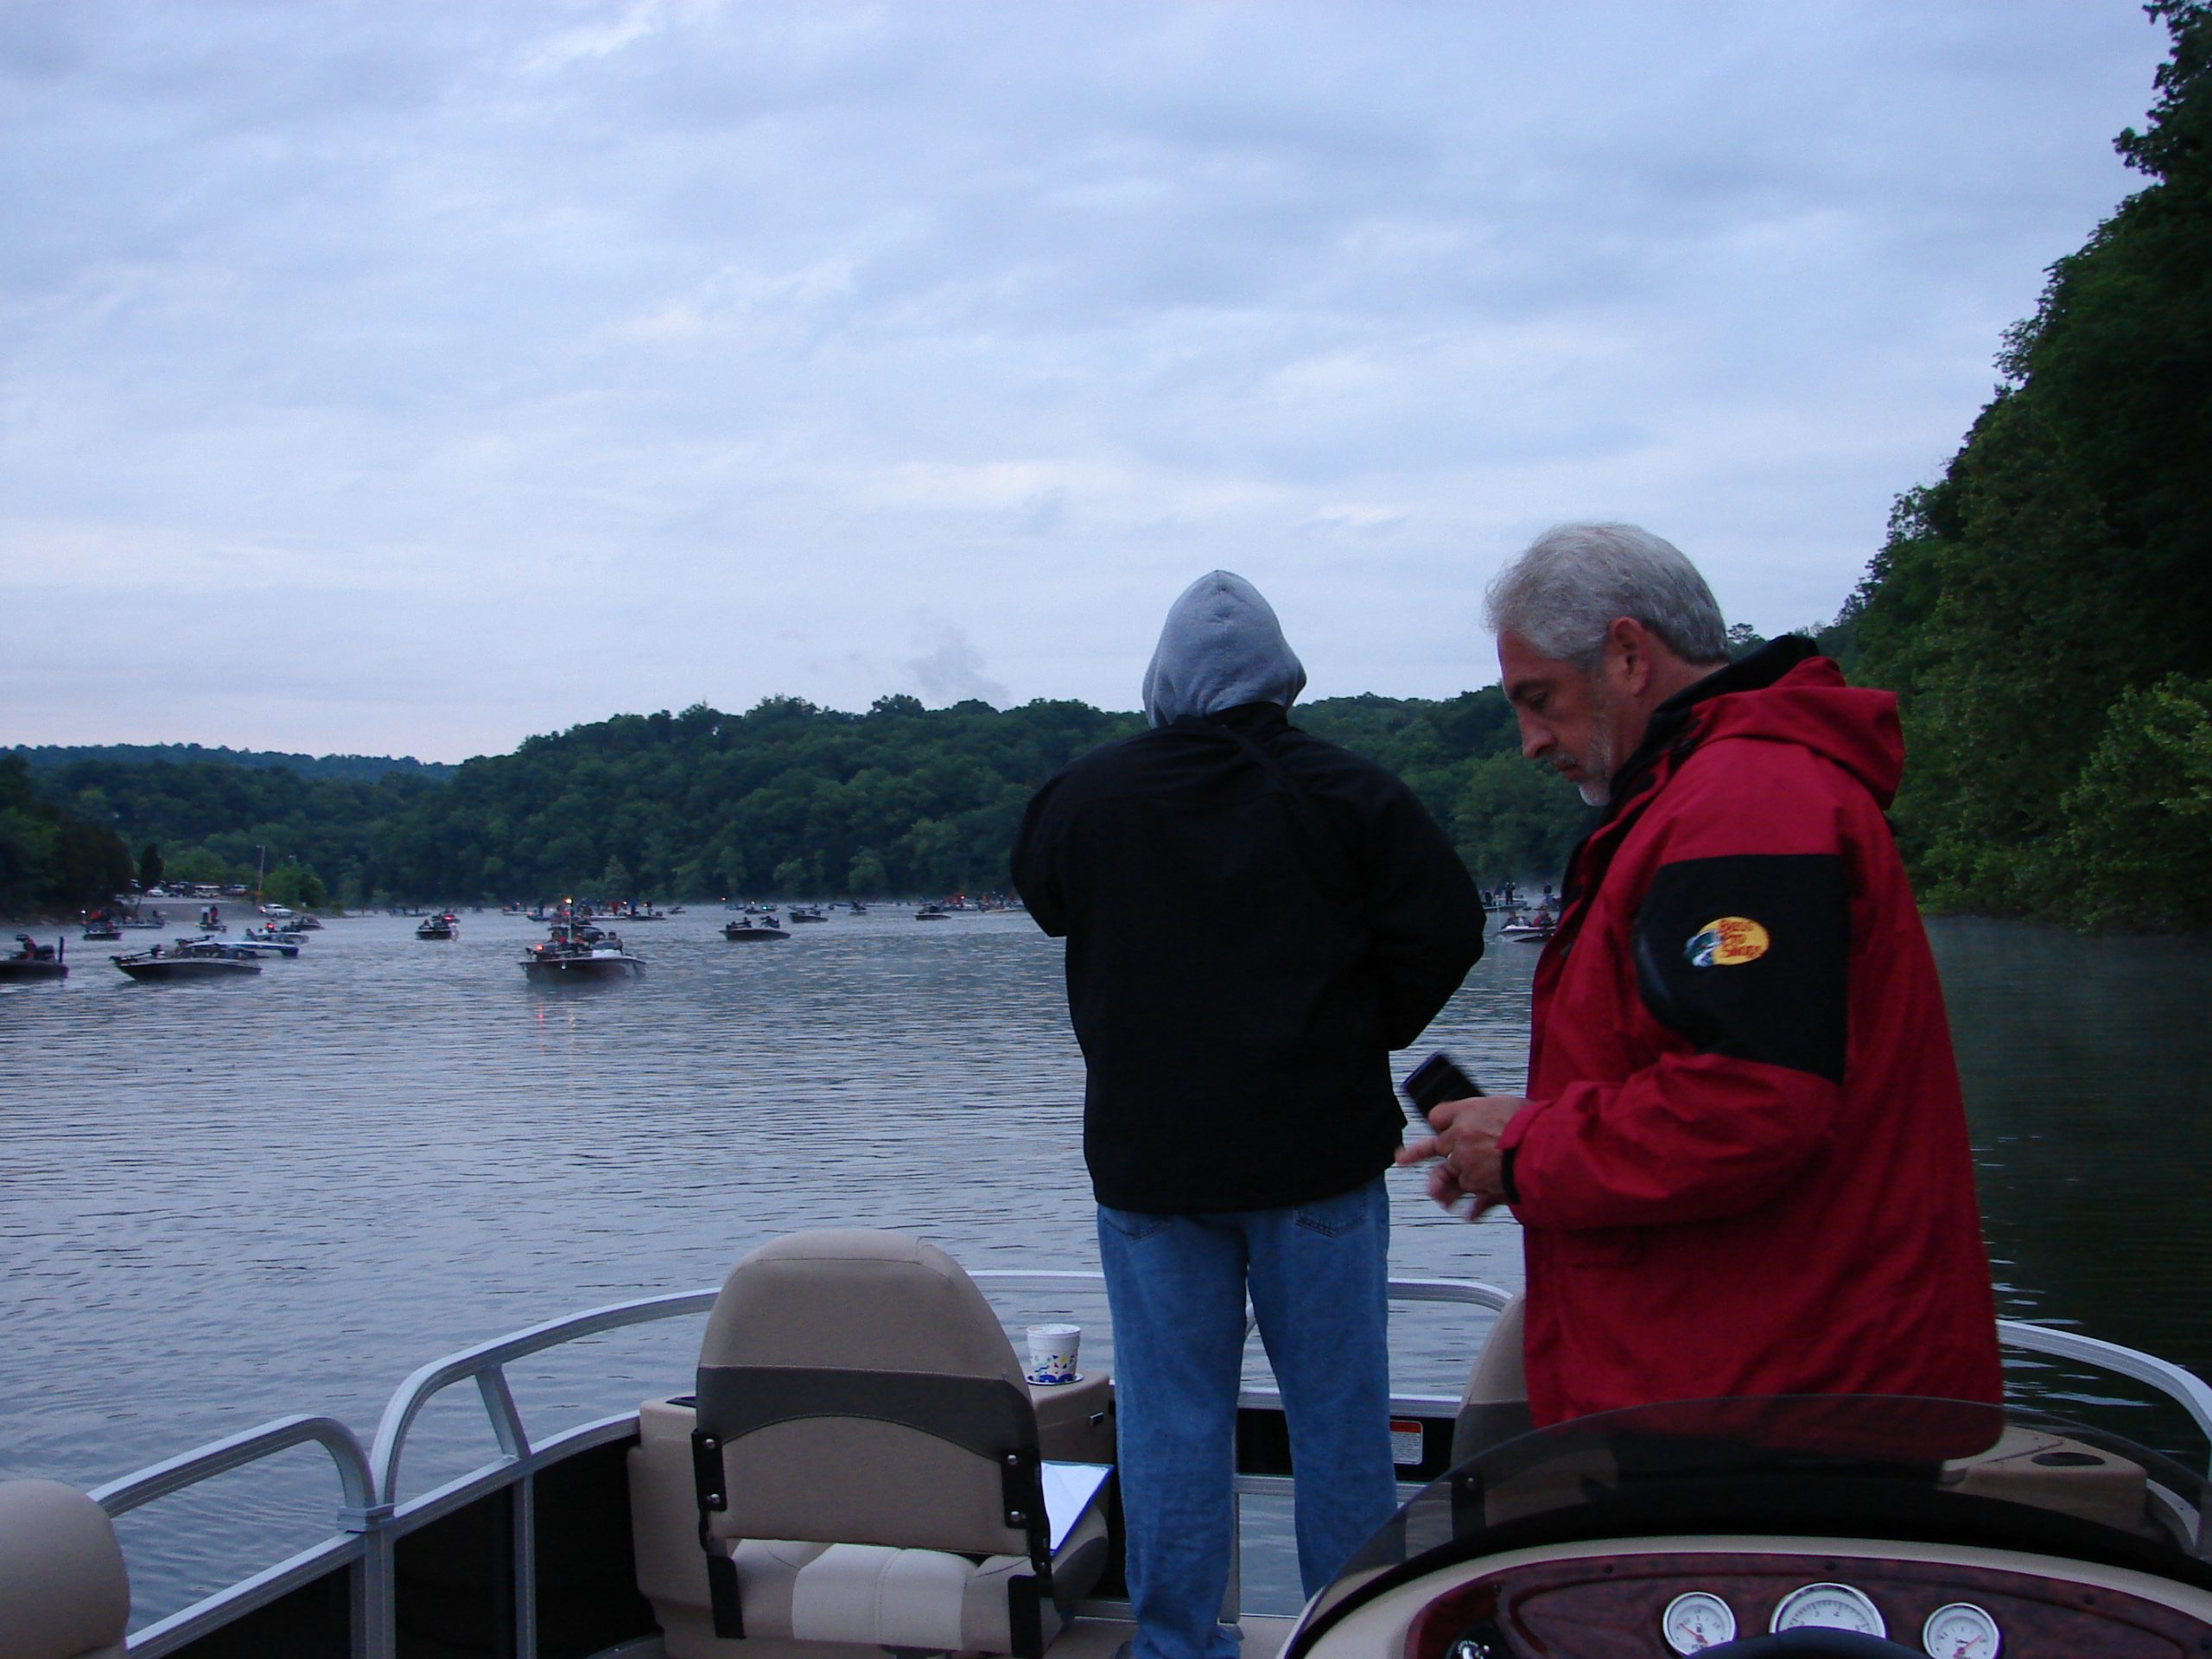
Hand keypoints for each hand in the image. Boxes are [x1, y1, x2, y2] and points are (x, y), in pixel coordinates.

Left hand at [1395, 1095, 1525, 1219]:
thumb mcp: (1510, 1105)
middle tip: (1401, 1158)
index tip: (1439, 1128)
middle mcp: (1461, 1138)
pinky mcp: (1479, 1186)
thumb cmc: (1534, 1123)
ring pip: (1445, 1176)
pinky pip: (1472, 1200)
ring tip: (1435, 1195)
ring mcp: (1467, 1164)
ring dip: (1439, 1187)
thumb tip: (1493, 1117)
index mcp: (1469, 1112)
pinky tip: (1468, 1215)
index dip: (1441, 1123)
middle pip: (1434, 1146)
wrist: (1543, 1149)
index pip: (1439, 1116)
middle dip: (1417, 1154)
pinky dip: (1473, 1209)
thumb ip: (1493, 1114)